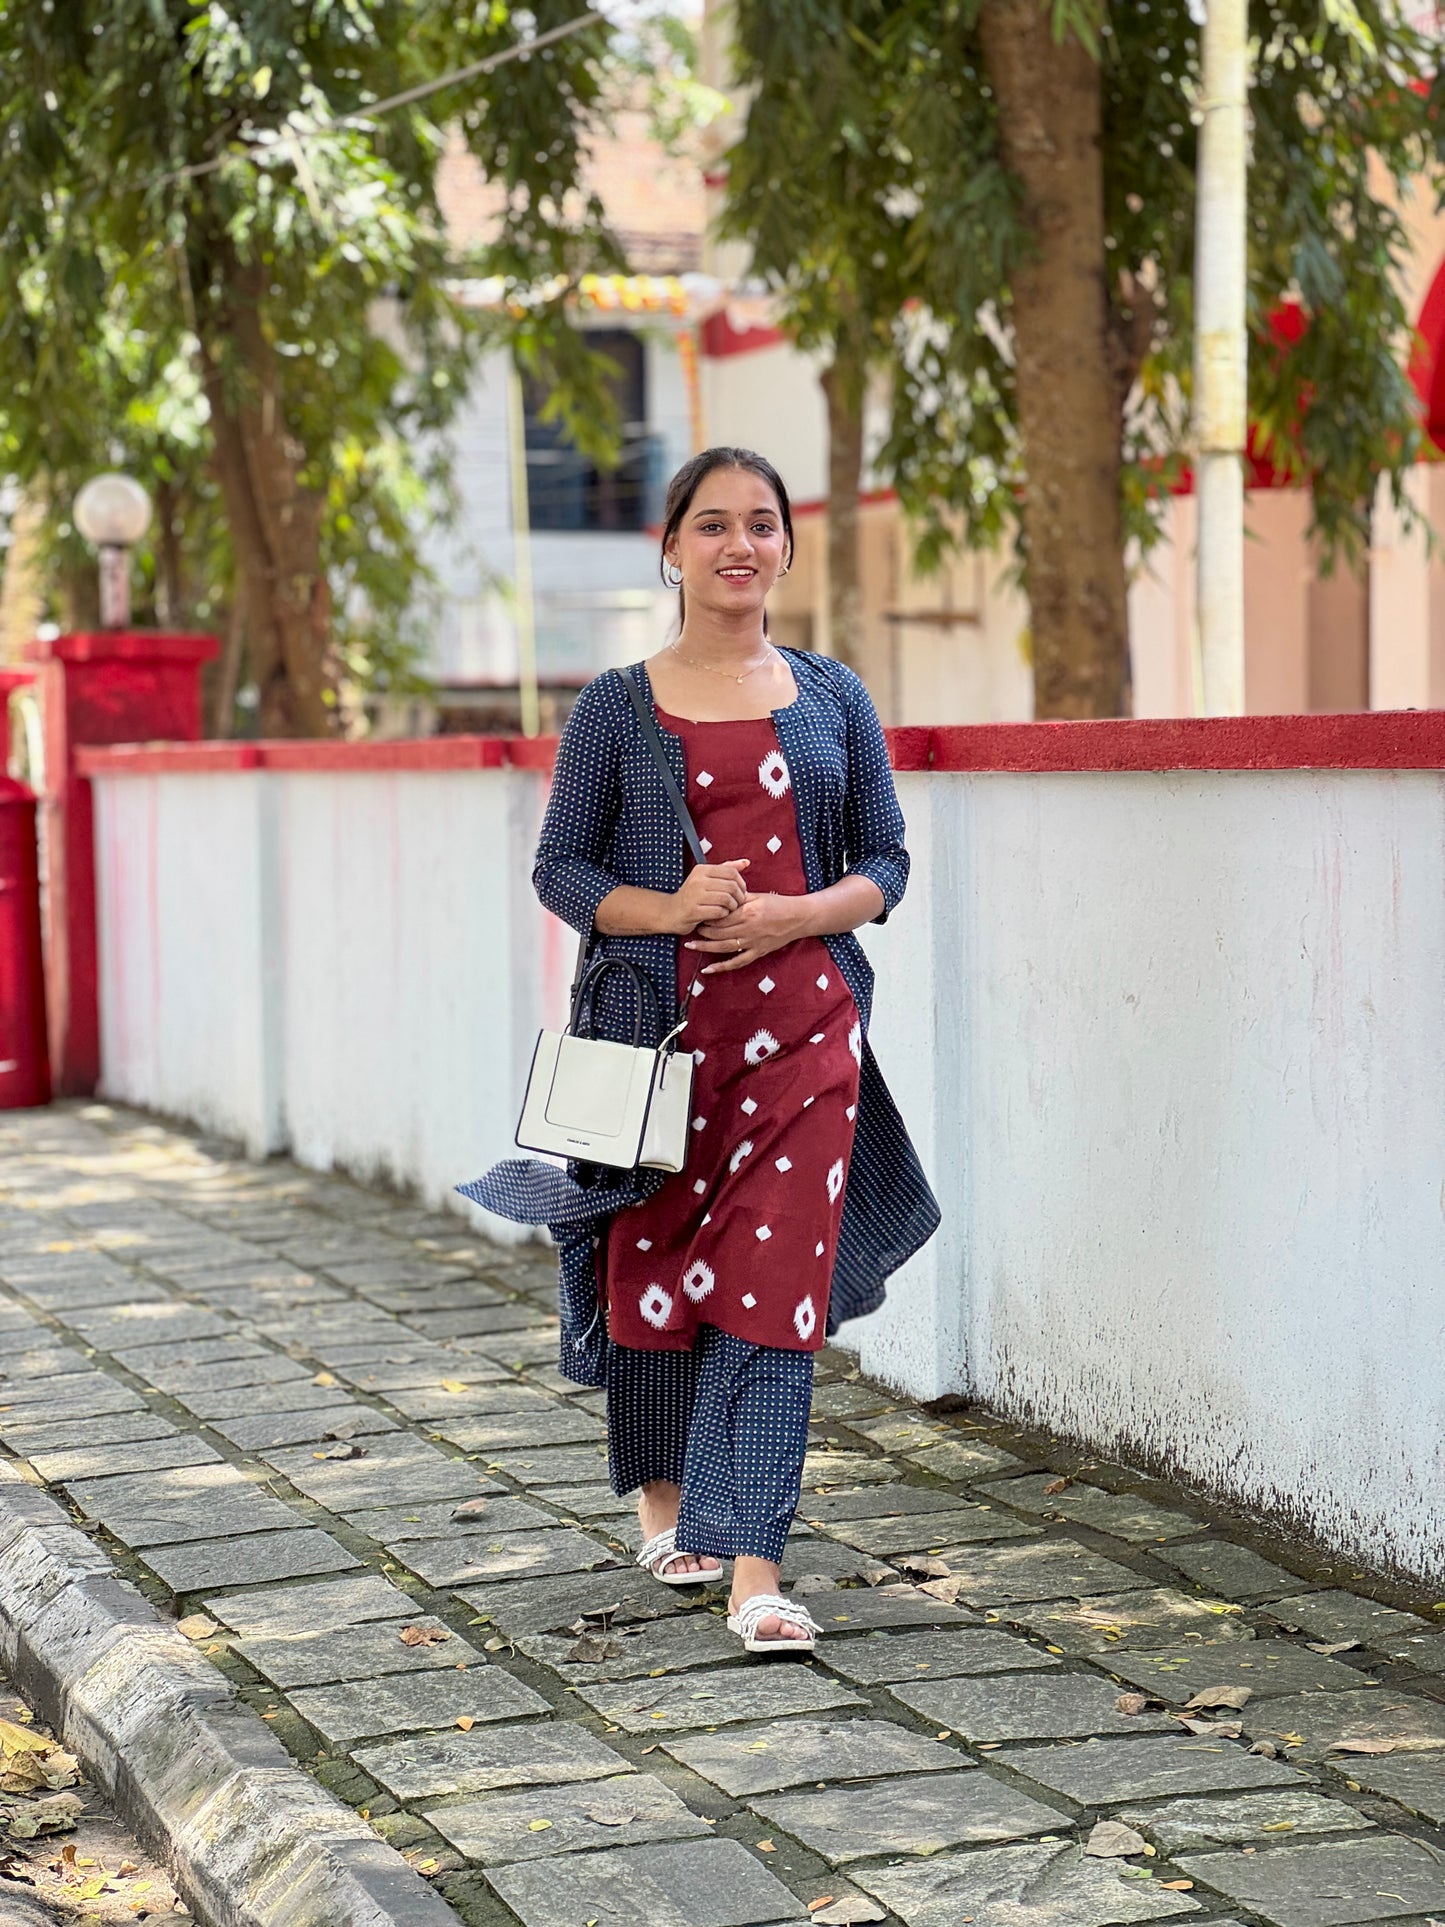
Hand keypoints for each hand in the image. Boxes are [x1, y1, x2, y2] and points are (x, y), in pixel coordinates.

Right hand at [670, 859, 749, 934]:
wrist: (670, 911)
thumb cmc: (692, 895)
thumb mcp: (707, 878)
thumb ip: (726, 869)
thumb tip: (746, 862)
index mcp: (702, 870)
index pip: (731, 872)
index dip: (741, 883)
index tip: (741, 891)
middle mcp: (697, 880)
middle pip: (731, 886)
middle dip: (739, 897)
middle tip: (738, 903)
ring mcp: (694, 896)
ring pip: (726, 899)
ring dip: (732, 906)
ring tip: (729, 909)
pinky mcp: (694, 911)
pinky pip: (719, 912)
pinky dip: (723, 914)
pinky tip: (720, 914)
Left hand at [686, 892, 803, 971]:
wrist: (798, 918)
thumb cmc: (778, 904)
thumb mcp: (757, 896)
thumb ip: (738, 897)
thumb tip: (720, 896)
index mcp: (748, 912)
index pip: (720, 917)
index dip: (707, 916)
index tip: (698, 914)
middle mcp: (749, 929)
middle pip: (719, 932)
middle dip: (703, 931)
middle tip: (692, 927)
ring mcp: (753, 943)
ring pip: (724, 947)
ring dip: (705, 947)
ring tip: (690, 946)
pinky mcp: (758, 953)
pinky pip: (737, 962)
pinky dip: (722, 967)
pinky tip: (708, 969)